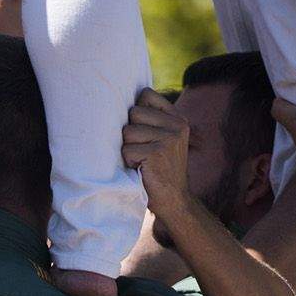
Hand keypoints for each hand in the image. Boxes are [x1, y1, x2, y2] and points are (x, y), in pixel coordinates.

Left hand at [122, 88, 189, 213]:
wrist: (173, 201)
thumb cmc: (158, 170)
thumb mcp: (162, 139)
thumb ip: (151, 120)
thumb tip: (117, 99)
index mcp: (178, 119)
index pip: (145, 94)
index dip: (136, 112)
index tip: (142, 132)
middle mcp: (176, 125)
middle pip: (133, 112)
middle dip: (130, 133)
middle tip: (142, 151)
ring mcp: (168, 138)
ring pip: (127, 132)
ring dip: (128, 149)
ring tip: (142, 161)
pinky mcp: (157, 152)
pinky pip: (127, 150)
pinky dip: (128, 162)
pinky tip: (141, 170)